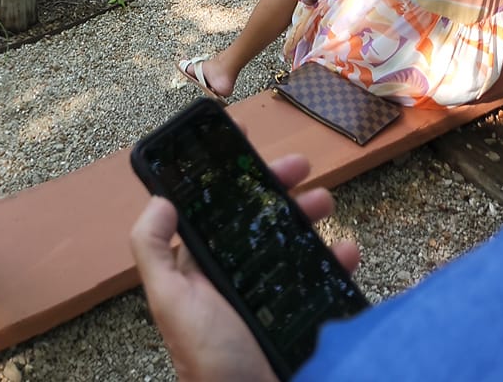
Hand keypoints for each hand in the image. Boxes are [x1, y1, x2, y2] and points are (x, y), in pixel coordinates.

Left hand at [129, 153, 359, 381]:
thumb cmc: (208, 360)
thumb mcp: (171, 300)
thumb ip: (154, 249)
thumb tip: (159, 199)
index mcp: (198, 269)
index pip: (211, 210)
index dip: (226, 177)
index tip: (245, 142)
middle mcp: (232, 278)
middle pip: (255, 219)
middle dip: (275, 188)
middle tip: (302, 166)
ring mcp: (268, 298)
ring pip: (289, 242)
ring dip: (307, 216)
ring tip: (325, 199)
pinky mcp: (301, 318)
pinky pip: (321, 281)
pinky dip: (336, 261)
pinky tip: (348, 247)